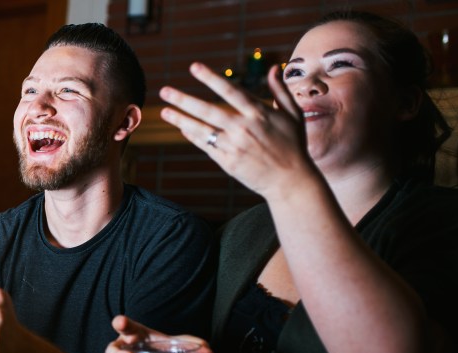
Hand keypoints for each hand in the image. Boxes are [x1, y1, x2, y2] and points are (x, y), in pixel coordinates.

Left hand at [159, 63, 316, 199]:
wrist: (290, 181)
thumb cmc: (293, 145)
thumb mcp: (293, 114)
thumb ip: (280, 90)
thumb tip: (274, 67)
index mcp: (259, 113)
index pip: (230, 91)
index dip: (211, 78)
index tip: (193, 67)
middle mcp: (243, 128)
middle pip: (208, 110)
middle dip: (184, 100)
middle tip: (164, 91)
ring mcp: (233, 146)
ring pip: (202, 130)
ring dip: (181, 120)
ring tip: (163, 111)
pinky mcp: (227, 162)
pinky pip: (206, 146)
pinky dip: (193, 136)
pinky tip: (182, 127)